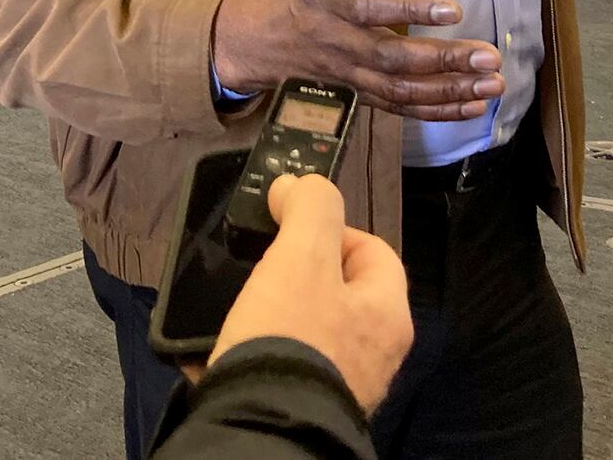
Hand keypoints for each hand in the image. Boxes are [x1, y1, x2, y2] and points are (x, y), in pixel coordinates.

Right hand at [205, 173, 412, 411]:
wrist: (260, 428)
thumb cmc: (291, 335)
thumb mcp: (302, 255)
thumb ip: (310, 208)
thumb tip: (298, 185)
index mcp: (388, 315)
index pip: (373, 250)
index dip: (332, 229)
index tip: (290, 230)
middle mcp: (375, 355)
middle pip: (339, 292)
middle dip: (298, 273)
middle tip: (263, 268)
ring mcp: (340, 385)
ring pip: (307, 329)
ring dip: (273, 312)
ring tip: (241, 306)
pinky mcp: (303, 405)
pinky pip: (280, 364)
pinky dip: (255, 351)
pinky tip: (224, 346)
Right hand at [213, 0, 504, 119]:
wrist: (249, 42)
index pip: (371, 7)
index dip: (411, 10)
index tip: (454, 8)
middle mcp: (340, 41)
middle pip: (395, 58)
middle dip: (445, 60)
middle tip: (489, 58)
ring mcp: (348, 73)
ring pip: (401, 89)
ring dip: (449, 91)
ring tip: (492, 86)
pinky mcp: (355, 93)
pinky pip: (397, 108)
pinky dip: (434, 111)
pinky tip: (470, 108)